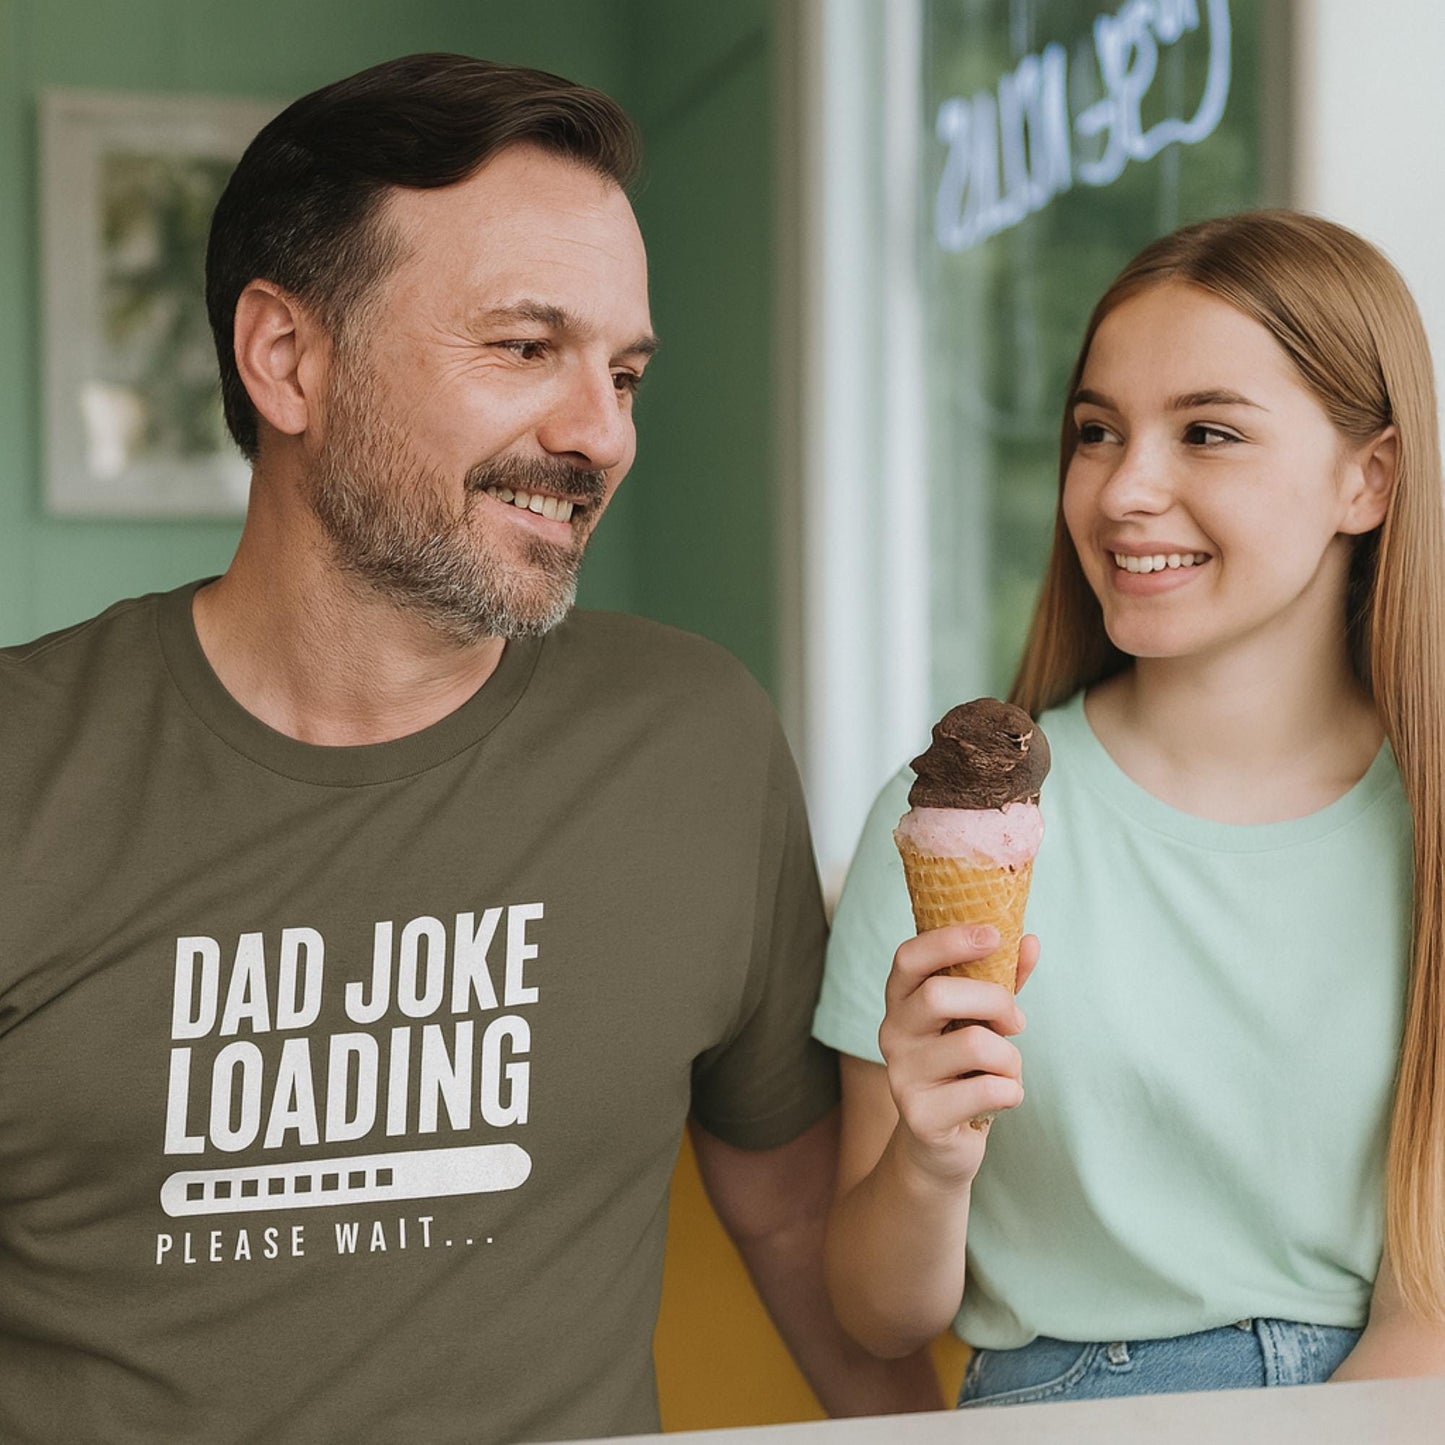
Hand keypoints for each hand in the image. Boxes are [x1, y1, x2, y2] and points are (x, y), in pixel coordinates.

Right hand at [877, 924, 1035, 1190]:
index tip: (993, 935)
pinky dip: (1012, 1091)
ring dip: (1010, 1057)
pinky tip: (1002, 1099)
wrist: (938, 1145)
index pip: (909, 957)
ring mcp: (902, 1076)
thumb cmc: (963, 1068)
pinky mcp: (921, 1116)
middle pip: (939, 995)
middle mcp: (892, 1033)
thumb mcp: (979, 1019)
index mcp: (902, 1001)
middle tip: (1016, 1021)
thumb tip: (1030, 940)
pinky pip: (988, 1089)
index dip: (949, 941)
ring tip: (1007, 1070)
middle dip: (994, 1002)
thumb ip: (1001, 980)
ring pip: (973, 1044)